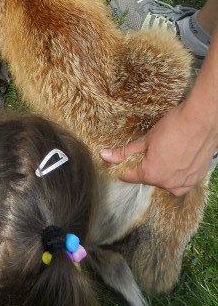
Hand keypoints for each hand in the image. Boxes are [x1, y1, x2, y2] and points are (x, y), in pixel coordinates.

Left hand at [100, 101, 216, 194]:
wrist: (200, 122)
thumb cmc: (172, 127)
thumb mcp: (145, 139)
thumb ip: (124, 151)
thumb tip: (104, 155)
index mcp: (152, 174)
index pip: (131, 177)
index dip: (124, 169)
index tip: (121, 164)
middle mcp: (168, 183)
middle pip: (150, 179)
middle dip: (146, 168)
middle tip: (150, 151)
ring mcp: (184, 183)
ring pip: (166, 183)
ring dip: (162, 173)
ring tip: (164, 155)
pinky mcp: (197, 179)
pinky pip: (182, 183)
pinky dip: (177, 176)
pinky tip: (176, 162)